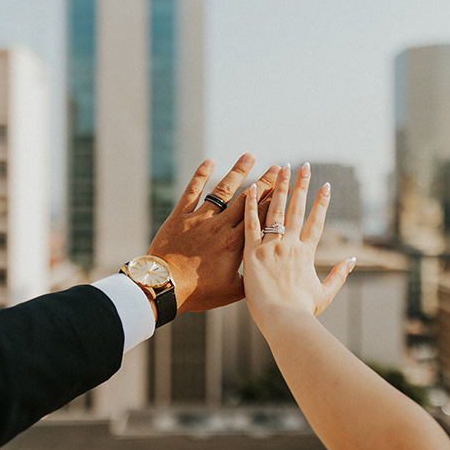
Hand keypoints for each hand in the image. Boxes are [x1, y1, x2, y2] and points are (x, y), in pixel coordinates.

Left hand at [148, 154, 278, 313]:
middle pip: (247, 199)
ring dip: (238, 172)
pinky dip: (201, 176)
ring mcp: (200, 219)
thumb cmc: (198, 293)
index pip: (260, 217)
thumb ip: (250, 279)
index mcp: (236, 244)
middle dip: (264, 182)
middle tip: (277, 167)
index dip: (275, 200)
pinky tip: (209, 162)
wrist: (164, 287)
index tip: (286, 187)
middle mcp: (221, 226)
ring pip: (223, 191)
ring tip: (250, 155)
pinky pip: (192, 191)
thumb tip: (267, 273)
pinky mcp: (180, 216)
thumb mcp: (231, 292)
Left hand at [242, 162, 355, 328]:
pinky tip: (250, 188)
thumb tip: (352, 259)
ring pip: (275, 210)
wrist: (284, 321)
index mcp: (307, 254)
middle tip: (303, 166)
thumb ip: (339, 275)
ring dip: (278, 187)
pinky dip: (250, 206)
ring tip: (281, 168)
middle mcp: (291, 245)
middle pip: (296, 209)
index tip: (326, 185)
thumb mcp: (325, 294)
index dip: (322, 202)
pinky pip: (251, 224)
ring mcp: (272, 247)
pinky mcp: (253, 253)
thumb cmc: (303, 312)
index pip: (316, 221)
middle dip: (301, 185)